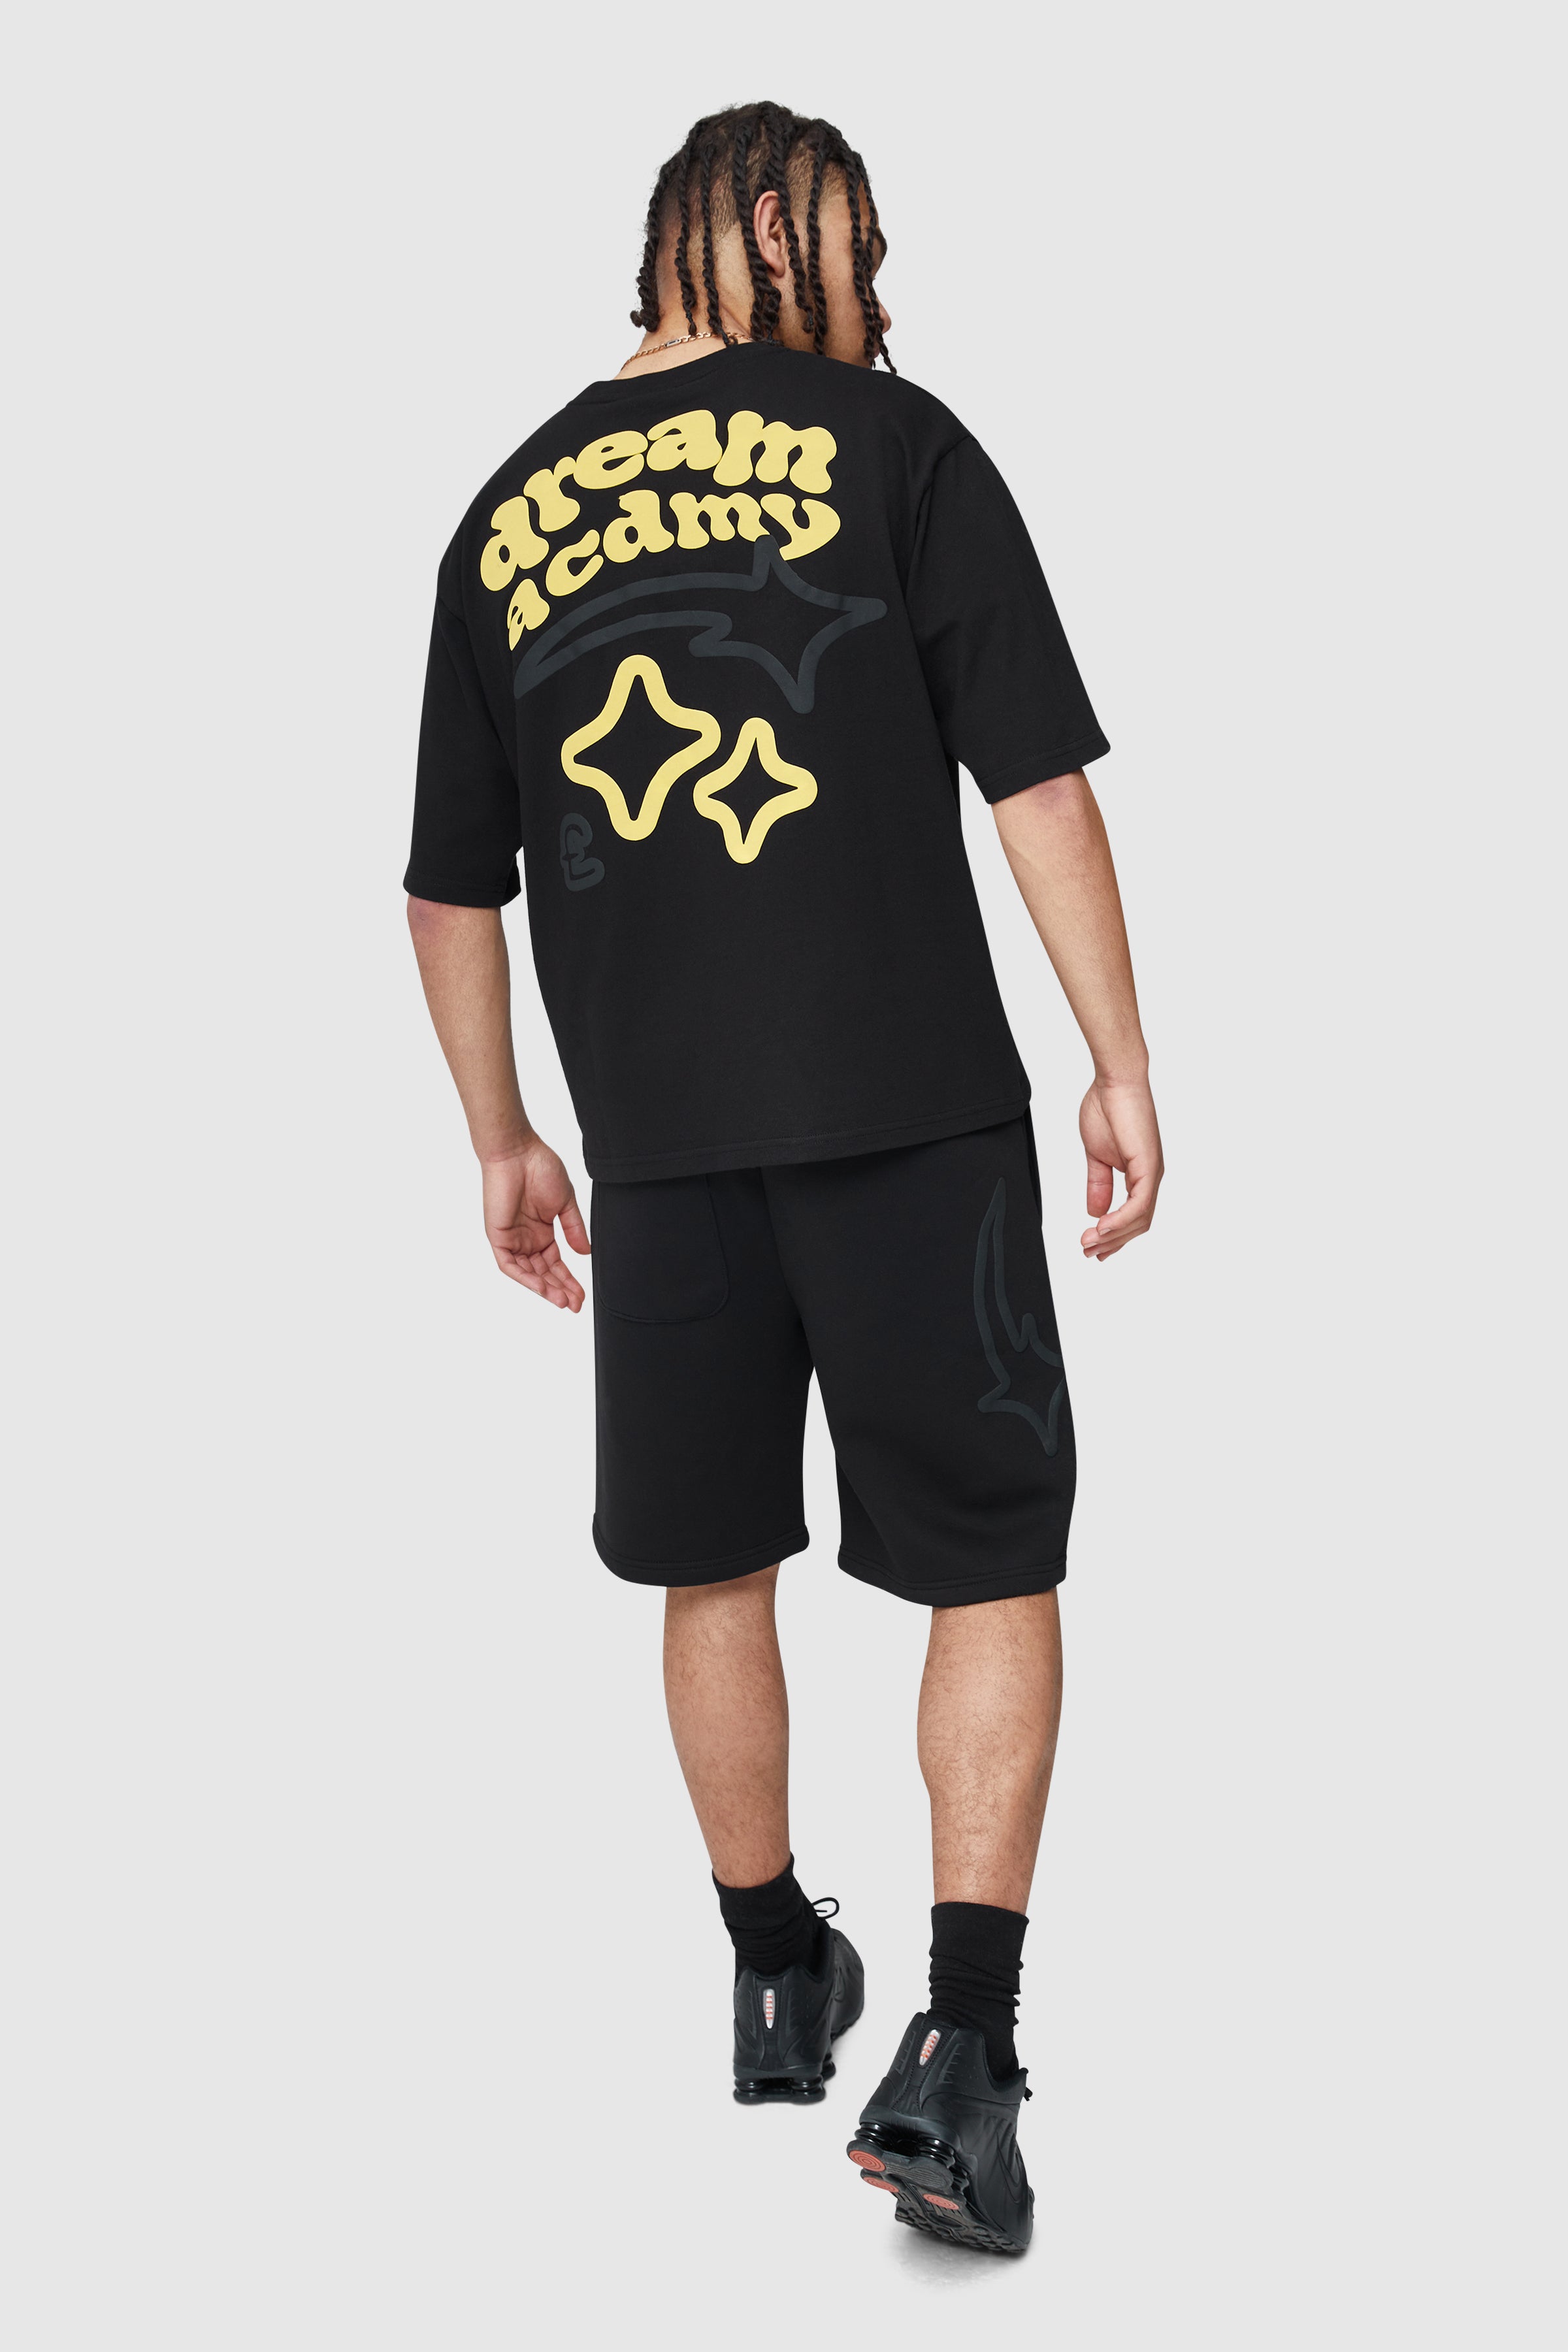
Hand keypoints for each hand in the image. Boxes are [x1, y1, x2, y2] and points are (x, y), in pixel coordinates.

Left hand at [481, 1138, 589, 1309]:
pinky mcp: (498, 1237)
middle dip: (560, 1290)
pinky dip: (526, 1278)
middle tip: (575, 1304)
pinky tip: (542, 1287)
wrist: (518, 1151)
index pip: (556, 1264)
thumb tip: (586, 1253)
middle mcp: (526, 1239)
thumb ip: (574, 1229)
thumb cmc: (540, 1167)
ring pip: (528, 1273)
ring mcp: (512, 1239)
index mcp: (542, 1231)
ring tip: (563, 1301)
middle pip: (544, 1273)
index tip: (583, 1295)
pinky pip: (510, 1265)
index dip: (569, 1280)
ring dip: (545, 1288)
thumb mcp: (565, 1203)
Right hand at [1080, 1077, 1162, 1260]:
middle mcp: (1150, 1177)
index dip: (1114, 1236)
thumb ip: (1098, 1184)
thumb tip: (1094, 1211)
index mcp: (1140, 1175)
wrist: (1115, 1082)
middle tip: (1089, 1252)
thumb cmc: (1107, 1109)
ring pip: (1139, 1218)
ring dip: (1113, 1235)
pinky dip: (1121, 1219)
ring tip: (1089, 1243)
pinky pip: (1139, 1203)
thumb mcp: (1097, 1156)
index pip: (1132, 1216)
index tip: (1094, 1248)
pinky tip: (1101, 1227)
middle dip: (1112, 1242)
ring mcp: (1152, 1172)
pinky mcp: (1148, 1166)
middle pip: (1137, 1224)